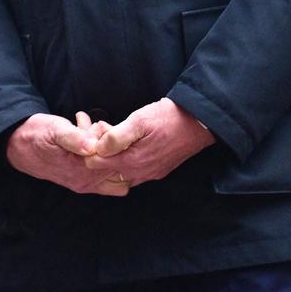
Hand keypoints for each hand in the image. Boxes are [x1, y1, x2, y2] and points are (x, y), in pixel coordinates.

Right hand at [5, 112, 129, 196]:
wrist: (18, 145)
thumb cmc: (37, 135)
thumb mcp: (55, 131)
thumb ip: (74, 138)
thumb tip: (93, 145)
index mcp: (82, 172)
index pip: (118, 165)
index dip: (116, 145)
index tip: (101, 127)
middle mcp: (86, 182)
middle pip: (120, 170)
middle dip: (114, 147)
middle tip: (96, 126)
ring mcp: (84, 181)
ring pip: (111, 167)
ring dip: (105, 147)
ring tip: (87, 127)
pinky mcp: (80, 176)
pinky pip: (100, 166)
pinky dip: (97, 149)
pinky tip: (83, 130)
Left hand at [83, 98, 214, 186]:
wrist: (199, 122)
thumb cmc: (168, 117)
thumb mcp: (140, 120)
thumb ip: (117, 136)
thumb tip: (98, 148)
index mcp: (132, 161)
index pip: (95, 163)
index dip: (91, 146)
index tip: (96, 129)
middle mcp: (139, 173)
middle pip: (106, 170)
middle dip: (100, 152)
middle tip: (105, 128)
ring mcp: (150, 174)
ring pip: (120, 172)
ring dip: (113, 156)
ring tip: (116, 134)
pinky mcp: (158, 171)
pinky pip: (134, 172)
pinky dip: (126, 160)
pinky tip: (130, 144)